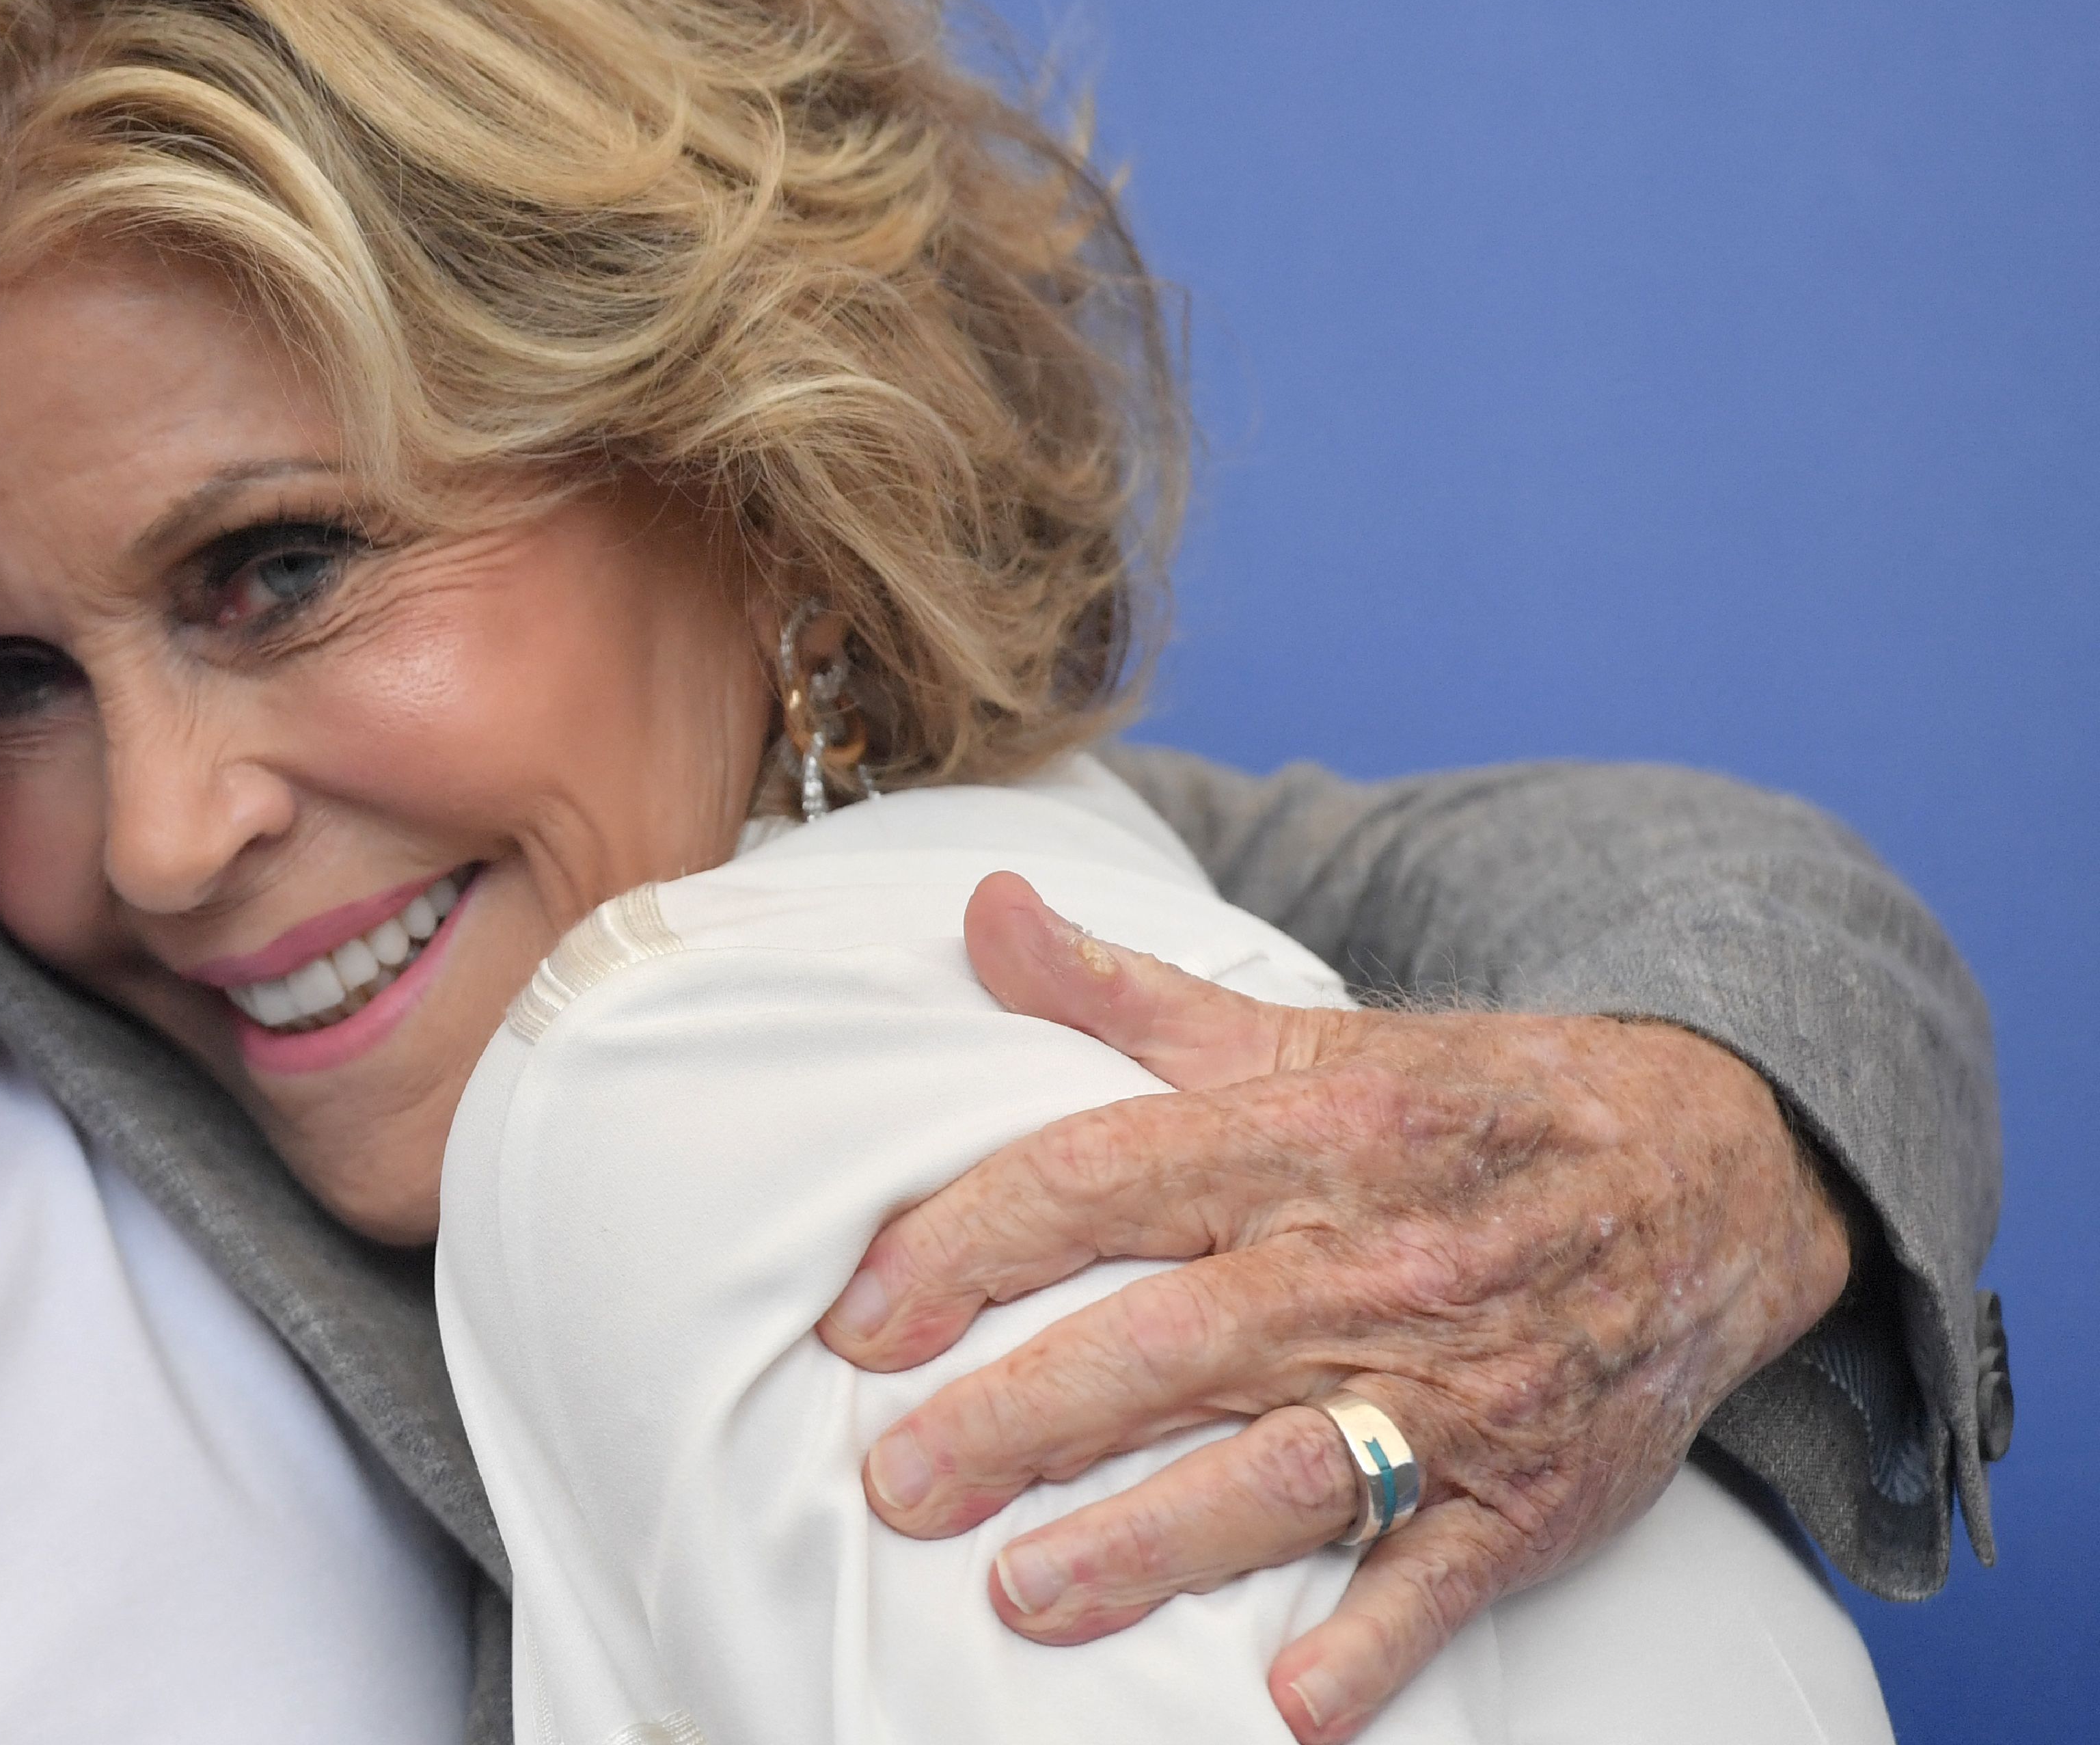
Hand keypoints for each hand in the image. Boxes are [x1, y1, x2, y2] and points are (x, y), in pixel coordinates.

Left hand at [818, 872, 1853, 1742]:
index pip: (1098, 1181)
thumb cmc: (1463, 1108)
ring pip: (1285, 1470)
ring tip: (1022, 1594)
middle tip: (897, 1482)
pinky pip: (1444, 1579)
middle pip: (1169, 1343)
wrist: (1714, 1169)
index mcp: (1302, 1138)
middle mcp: (1370, 1263)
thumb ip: (1124, 992)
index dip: (967, 1245)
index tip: (859, 1319)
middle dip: (1021, 1417)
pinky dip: (1372, 1646)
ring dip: (1150, 1543)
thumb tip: (981, 909)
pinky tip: (1288, 1704)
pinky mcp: (1533, 1495)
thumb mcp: (1301, 1036)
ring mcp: (1457, 1387)